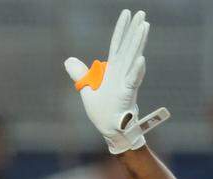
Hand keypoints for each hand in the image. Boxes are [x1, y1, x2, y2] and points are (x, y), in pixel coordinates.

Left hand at [64, 9, 169, 153]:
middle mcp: (122, 72)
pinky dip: (136, 71)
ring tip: (144, 27)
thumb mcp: (87, 89)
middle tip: (142, 13)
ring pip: (133, 58)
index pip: (117, 44)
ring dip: (139, 43)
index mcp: (114, 70)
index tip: (127, 13)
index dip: (121, 28)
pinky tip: (141, 59)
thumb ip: (80, 74)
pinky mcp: (127, 94)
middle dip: (135, 29)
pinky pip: (132, 80)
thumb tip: (68, 60)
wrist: (111, 130)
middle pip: (129, 46)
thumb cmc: (103, 112)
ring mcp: (126, 82)